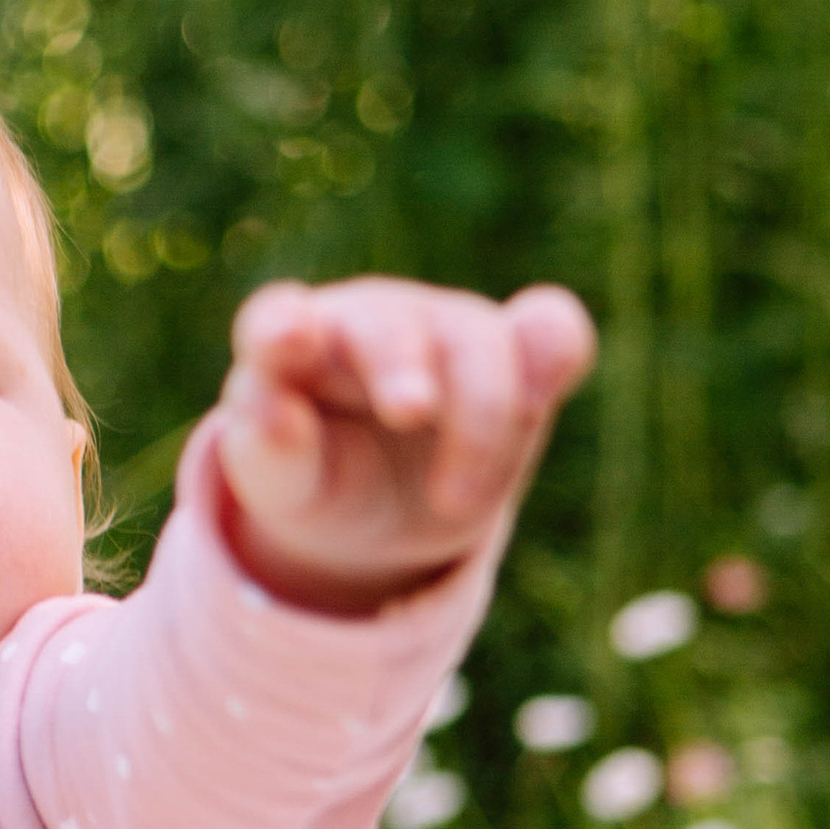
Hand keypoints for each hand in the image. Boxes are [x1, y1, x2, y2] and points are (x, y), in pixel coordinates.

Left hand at [213, 276, 595, 614]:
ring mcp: (444, 328)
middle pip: (387, 330)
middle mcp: (369, 322)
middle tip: (408, 412)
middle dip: (401, 367)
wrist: (386, 506)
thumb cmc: (323, 483)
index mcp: (291, 350)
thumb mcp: (289, 487)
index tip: (289, 338)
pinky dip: (556, 350)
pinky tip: (551, 386)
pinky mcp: (512, 350)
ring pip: (477, 344)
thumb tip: (274, 413)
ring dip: (478, 424)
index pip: (272, 325)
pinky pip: (549, 330)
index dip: (280, 328)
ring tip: (453, 501)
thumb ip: (273, 454)